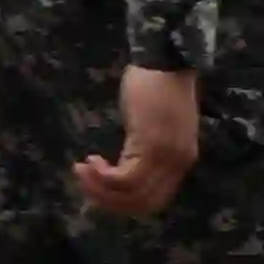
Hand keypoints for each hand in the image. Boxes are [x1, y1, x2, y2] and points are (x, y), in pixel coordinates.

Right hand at [76, 65, 201, 221]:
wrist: (164, 60)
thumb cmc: (157, 85)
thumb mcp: (156, 126)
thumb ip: (148, 150)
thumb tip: (124, 168)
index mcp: (181, 161)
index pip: (153, 201)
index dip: (124, 203)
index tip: (101, 188)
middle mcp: (177, 164)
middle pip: (142, 204)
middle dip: (108, 201)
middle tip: (85, 184)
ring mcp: (166, 157)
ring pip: (130, 194)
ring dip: (100, 188)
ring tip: (82, 169)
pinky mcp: (152, 147)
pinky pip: (123, 178)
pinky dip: (102, 176)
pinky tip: (91, 160)